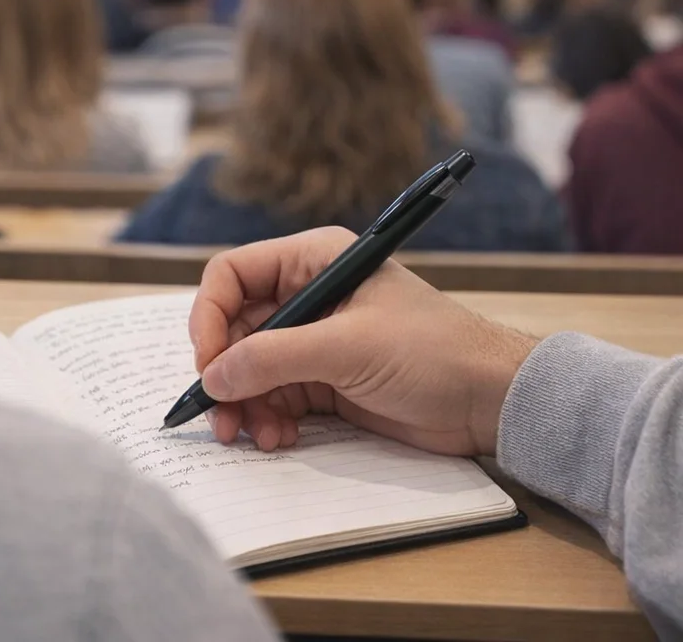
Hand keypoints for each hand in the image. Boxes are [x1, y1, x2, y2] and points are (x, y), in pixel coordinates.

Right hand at [190, 228, 536, 456]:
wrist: (490, 400)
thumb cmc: (432, 351)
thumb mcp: (348, 348)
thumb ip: (275, 358)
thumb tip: (212, 377)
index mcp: (312, 260)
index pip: (234, 275)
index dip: (210, 315)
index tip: (207, 362)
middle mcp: (307, 294)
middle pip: (236, 326)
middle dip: (224, 371)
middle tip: (219, 415)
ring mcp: (314, 339)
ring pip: (250, 366)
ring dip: (243, 402)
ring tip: (253, 435)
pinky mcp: (324, 380)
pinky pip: (273, 395)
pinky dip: (267, 417)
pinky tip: (279, 438)